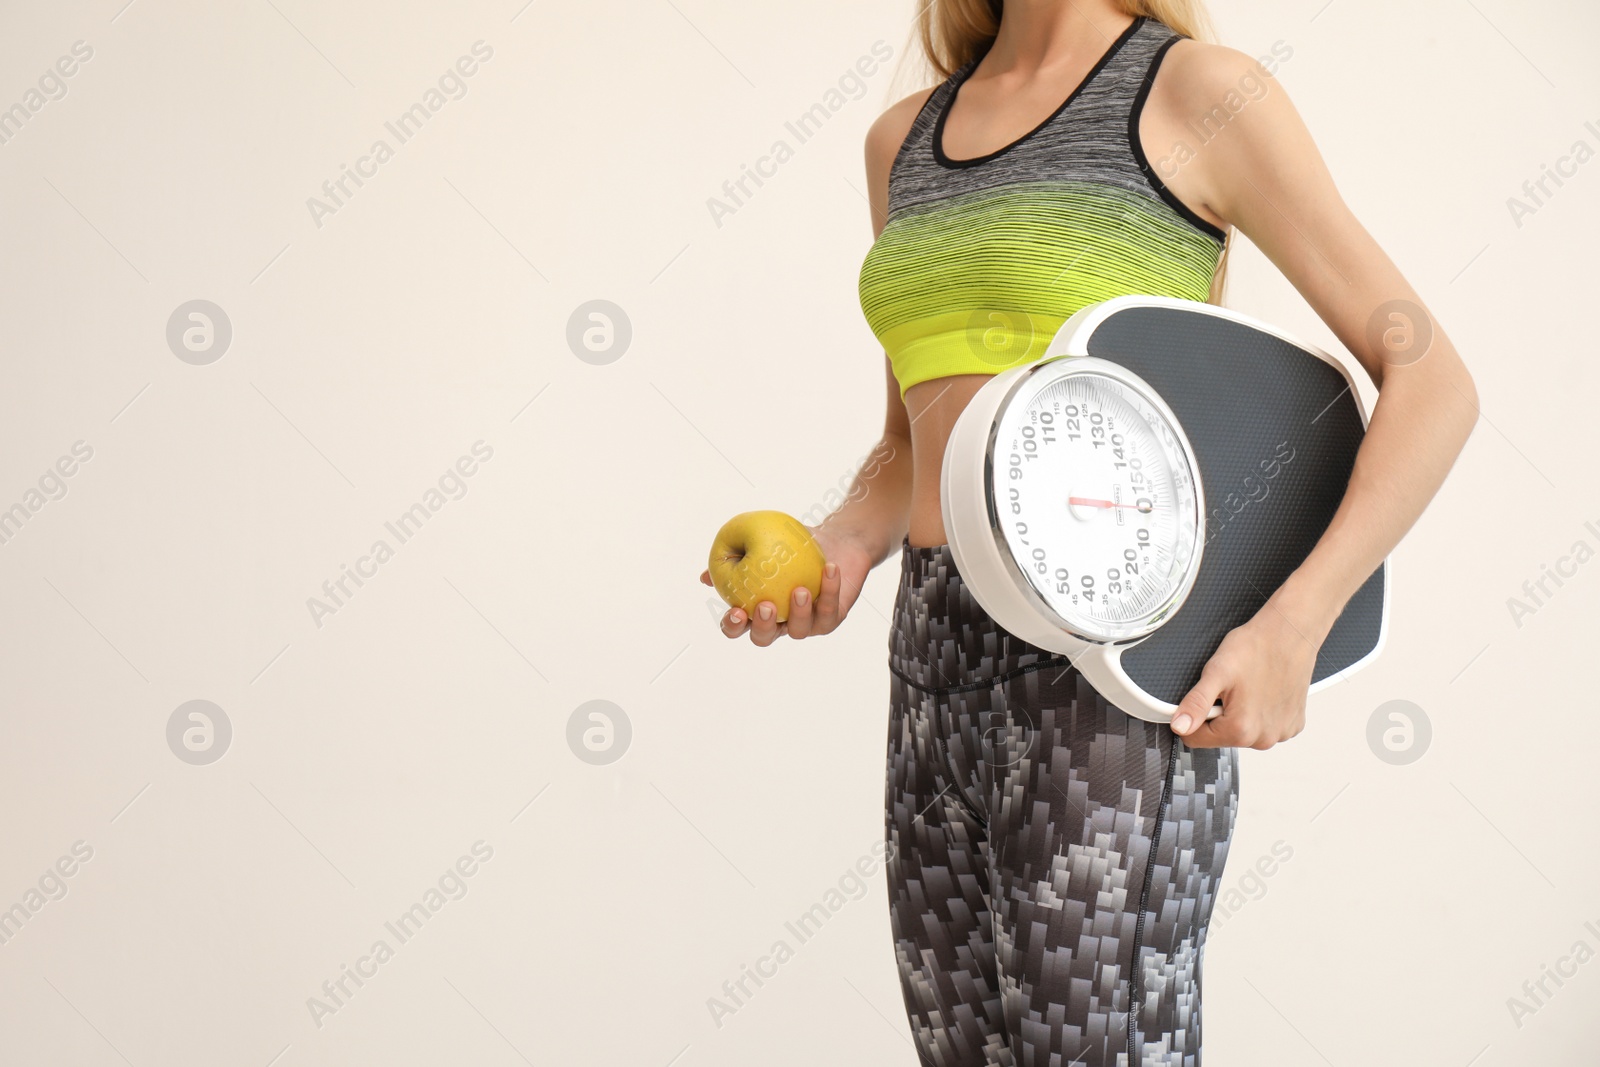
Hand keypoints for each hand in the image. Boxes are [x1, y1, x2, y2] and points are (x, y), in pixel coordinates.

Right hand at [700, 524, 872, 646]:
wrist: (834, 541)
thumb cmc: (793, 545)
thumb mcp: (760, 544)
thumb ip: (734, 558)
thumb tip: (705, 577)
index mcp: (757, 610)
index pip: (738, 626)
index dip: (733, 626)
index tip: (736, 611)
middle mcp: (780, 622)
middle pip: (764, 637)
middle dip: (762, 627)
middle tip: (765, 606)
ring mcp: (807, 623)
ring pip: (800, 630)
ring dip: (799, 611)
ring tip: (799, 589)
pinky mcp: (832, 617)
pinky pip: (830, 609)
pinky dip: (829, 590)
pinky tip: (830, 569)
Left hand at [1168, 597, 1323, 749]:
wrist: (1290, 634)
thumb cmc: (1256, 648)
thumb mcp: (1216, 672)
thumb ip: (1195, 703)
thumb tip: (1179, 727)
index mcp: (1241, 729)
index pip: (1195, 738)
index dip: (1192, 716)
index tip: (1205, 697)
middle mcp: (1264, 738)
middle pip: (1220, 736)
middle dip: (1218, 714)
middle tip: (1230, 688)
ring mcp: (1281, 733)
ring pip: (1243, 732)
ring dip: (1240, 713)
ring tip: (1249, 687)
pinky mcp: (1293, 726)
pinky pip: (1264, 726)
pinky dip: (1260, 712)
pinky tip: (1265, 691)